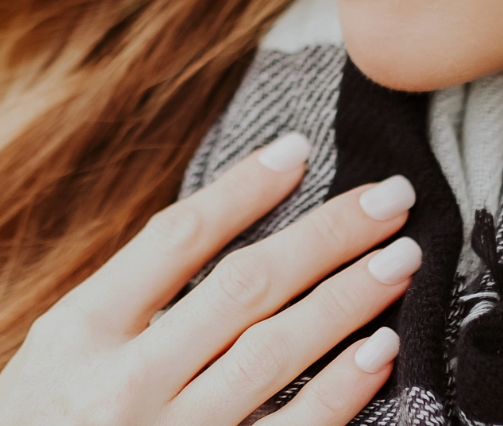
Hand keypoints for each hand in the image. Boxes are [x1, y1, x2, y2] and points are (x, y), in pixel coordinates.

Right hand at [0, 133, 421, 425]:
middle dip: (330, 234)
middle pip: (247, 285)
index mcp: (82, 334)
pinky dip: (341, 390)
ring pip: (277, 351)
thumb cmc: (54, 419)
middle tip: (393, 196)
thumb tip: (244, 205)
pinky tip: (382, 349)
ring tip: (403, 255)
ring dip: (351, 297)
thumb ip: (139, 289)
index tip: (302, 149)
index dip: (246, 187)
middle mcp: (126, 386)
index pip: (180, 236)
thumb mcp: (67, 348)